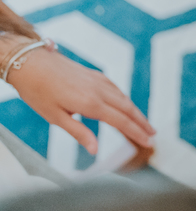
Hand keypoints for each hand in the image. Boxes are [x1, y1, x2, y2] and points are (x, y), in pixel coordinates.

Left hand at [7, 47, 154, 154]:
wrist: (26, 60)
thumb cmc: (36, 89)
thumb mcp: (55, 117)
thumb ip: (79, 133)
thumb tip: (95, 150)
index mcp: (90, 104)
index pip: (121, 122)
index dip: (137, 133)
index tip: (148, 143)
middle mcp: (97, 91)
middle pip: (128, 109)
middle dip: (142, 123)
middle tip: (154, 135)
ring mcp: (96, 80)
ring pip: (123, 97)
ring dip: (136, 111)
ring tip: (145, 122)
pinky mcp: (91, 73)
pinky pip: (115, 87)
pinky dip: (125, 98)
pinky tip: (126, 103)